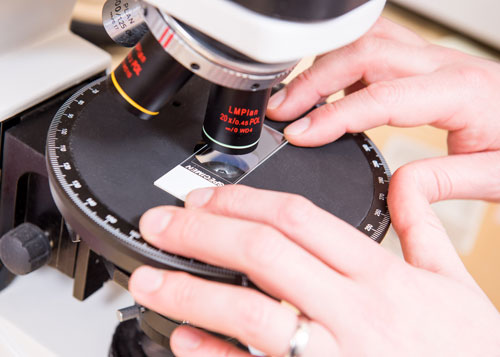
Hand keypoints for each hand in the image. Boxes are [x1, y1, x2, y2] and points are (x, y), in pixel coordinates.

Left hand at [129, 185, 499, 355]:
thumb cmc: (466, 351)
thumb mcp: (455, 281)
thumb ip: (424, 225)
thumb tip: (408, 183)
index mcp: (382, 275)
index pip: (299, 218)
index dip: (243, 201)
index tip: (205, 196)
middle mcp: (354, 311)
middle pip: (263, 253)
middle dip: (202, 233)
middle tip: (159, 223)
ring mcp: (335, 355)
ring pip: (250, 313)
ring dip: (191, 291)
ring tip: (148, 278)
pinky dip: (214, 353)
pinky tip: (185, 338)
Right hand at [266, 17, 499, 201]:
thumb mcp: (496, 176)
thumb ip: (442, 182)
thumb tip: (394, 188)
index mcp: (461, 92)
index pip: (382, 96)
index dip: (333, 115)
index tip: (298, 133)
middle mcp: (443, 65)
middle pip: (363, 52)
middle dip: (313, 81)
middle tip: (281, 111)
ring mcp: (432, 58)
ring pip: (365, 39)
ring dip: (324, 64)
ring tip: (294, 96)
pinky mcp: (424, 62)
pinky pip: (374, 47)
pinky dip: (342, 63)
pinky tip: (330, 90)